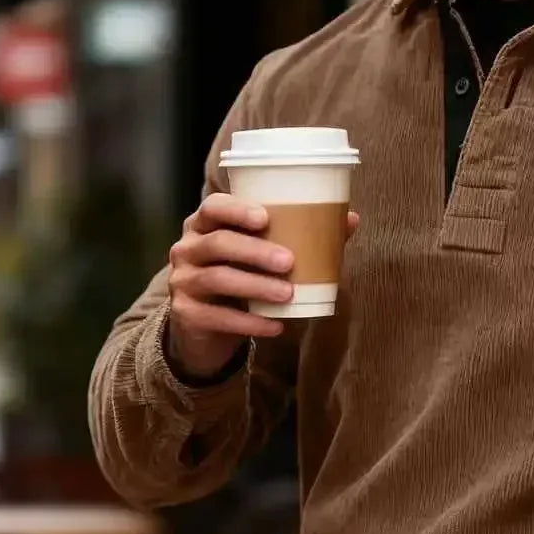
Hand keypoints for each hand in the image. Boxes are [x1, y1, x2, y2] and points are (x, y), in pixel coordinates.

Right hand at [166, 193, 358, 379]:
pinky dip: (250, 322)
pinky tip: (276, 325)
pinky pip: (219, 317)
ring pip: (218, 279)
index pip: (213, 207)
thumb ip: (300, 236)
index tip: (266, 216)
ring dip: (257, 286)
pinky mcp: (186, 314)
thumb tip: (351, 219)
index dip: (236, 209)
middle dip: (255, 251)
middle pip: (218, 243)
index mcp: (205, 226)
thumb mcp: (260, 255)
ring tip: (288, 294)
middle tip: (289, 261)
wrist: (204, 326)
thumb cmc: (240, 278)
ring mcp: (183, 282)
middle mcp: (187, 249)